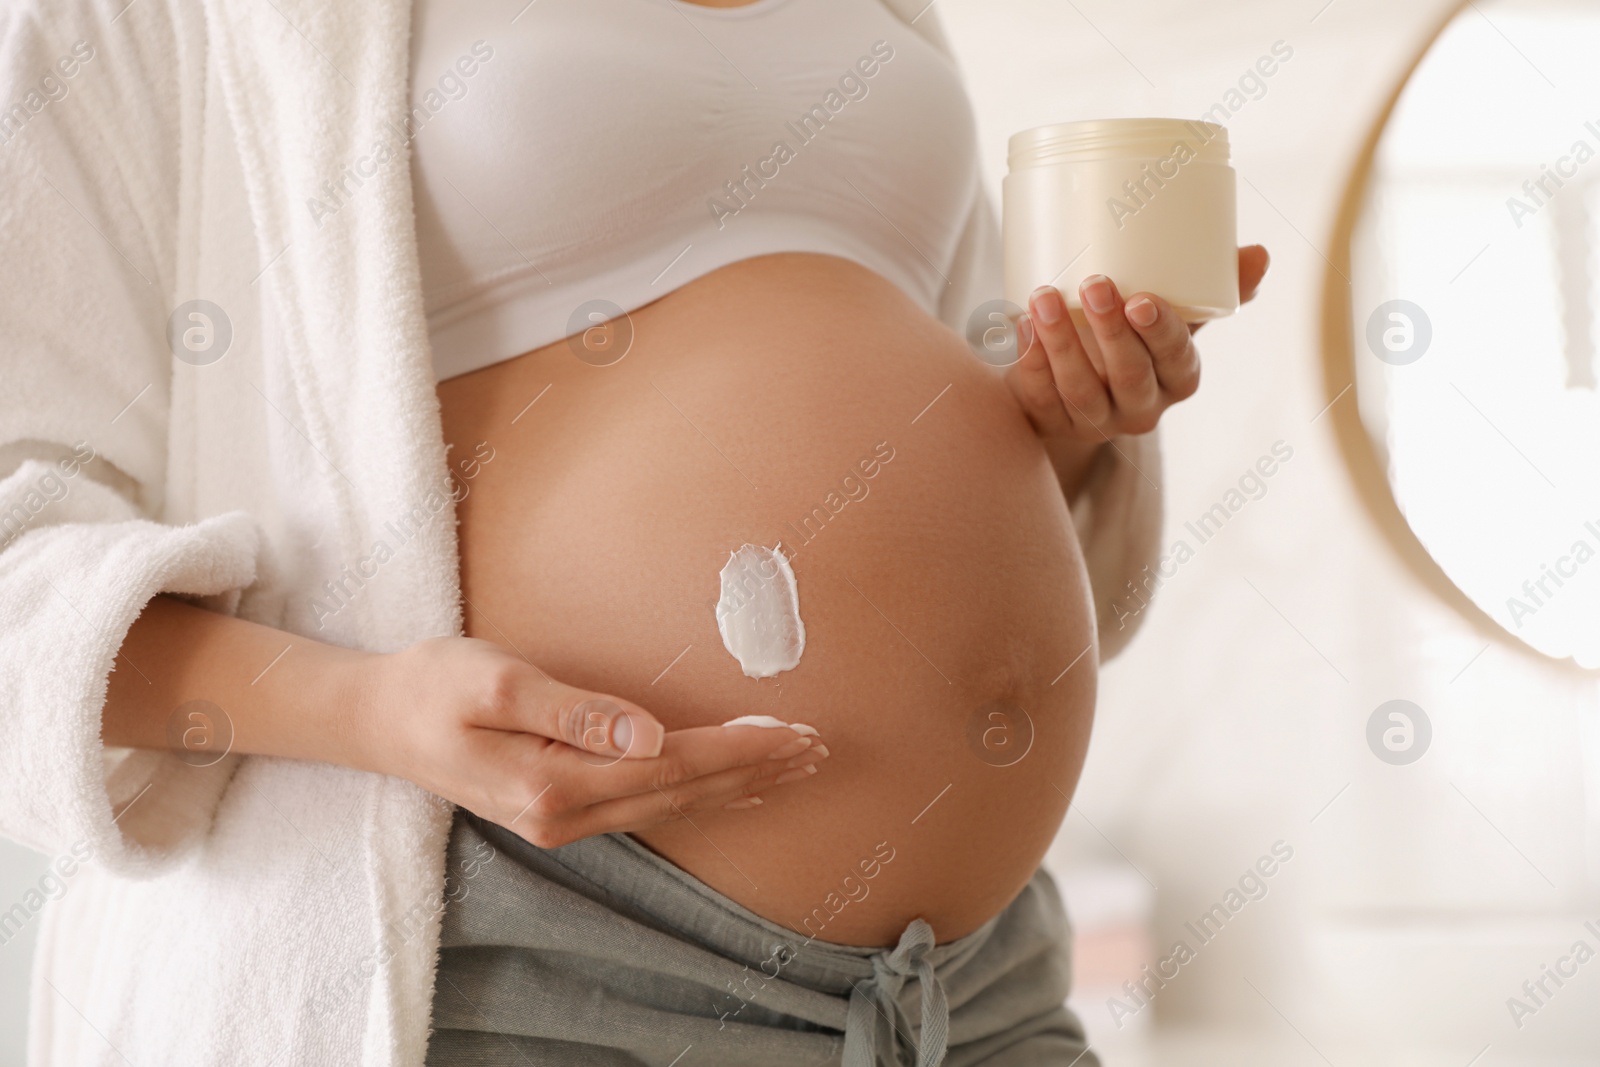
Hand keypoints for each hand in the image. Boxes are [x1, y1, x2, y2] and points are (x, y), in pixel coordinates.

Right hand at [348, 636, 827, 847]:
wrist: (376, 720)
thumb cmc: (431, 687)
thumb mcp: (498, 683)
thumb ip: (578, 711)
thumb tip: (651, 735)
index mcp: (555, 784)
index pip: (673, 767)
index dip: (739, 751)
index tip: (794, 733)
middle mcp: (565, 815)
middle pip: (683, 793)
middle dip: (754, 771)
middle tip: (817, 750)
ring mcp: (561, 820)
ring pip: (670, 806)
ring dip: (734, 786)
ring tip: (790, 769)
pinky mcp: (558, 808)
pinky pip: (647, 805)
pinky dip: (696, 793)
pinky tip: (724, 788)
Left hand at [1006, 245, 1270, 441]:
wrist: (1074, 375)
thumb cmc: (1132, 332)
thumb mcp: (1174, 311)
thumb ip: (1210, 284)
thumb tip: (1258, 253)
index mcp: (1178, 378)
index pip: (1178, 359)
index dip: (1161, 333)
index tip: (1141, 300)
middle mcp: (1142, 407)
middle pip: (1130, 375)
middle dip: (1111, 331)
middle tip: (1093, 283)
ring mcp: (1095, 422)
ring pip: (1081, 390)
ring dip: (1061, 344)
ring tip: (1043, 298)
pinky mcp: (1052, 424)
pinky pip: (1040, 397)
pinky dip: (1030, 361)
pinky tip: (1020, 327)